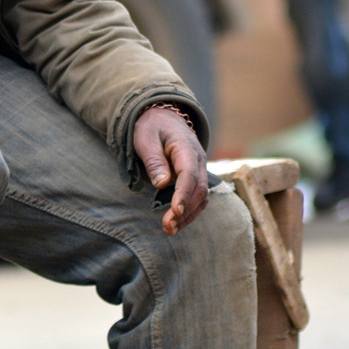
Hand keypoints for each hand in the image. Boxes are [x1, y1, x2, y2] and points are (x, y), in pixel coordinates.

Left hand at [133, 106, 208, 235]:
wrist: (163, 118)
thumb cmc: (151, 128)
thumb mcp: (146, 138)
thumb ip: (154, 160)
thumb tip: (162, 184)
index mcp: (187, 147)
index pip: (189, 174)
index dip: (183, 194)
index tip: (175, 211)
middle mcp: (199, 160)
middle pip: (199, 189)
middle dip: (185, 210)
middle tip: (167, 226)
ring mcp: (199, 169)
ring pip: (202, 197)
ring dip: (188, 215)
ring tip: (170, 230)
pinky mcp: (195, 177)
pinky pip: (197, 197)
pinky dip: (189, 212)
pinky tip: (176, 223)